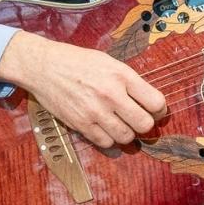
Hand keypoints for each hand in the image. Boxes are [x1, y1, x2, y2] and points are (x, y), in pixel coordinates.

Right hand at [0, 31, 166, 147]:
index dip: (159, 110)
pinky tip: (105, 128)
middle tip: (138, 120)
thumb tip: (148, 101)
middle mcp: (111, 94)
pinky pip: (106, 143)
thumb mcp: (108, 61)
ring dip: (127, 133)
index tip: (154, 110)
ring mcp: (95, 111)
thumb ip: (129, 80)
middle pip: (144, 124)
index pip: (156, 102)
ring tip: (120, 124)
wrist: (44, 66)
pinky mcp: (81, 124)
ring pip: (126, 137)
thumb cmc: (77, 61)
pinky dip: (109, 139)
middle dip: (145, 124)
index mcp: (121, 75)